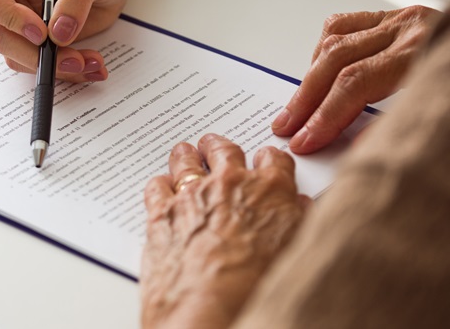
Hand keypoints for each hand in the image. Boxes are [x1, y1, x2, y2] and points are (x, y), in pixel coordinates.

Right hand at [0, 0, 151, 81]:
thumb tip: (58, 32)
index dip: (7, 18)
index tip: (41, 33)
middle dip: (34, 54)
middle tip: (73, 59)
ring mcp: (20, 20)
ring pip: (18, 56)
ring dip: (54, 67)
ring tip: (89, 61)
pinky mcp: (36, 40)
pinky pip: (39, 64)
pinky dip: (65, 71)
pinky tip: (90, 64)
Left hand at [141, 134, 307, 328]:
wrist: (211, 311)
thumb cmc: (258, 289)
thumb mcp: (297, 252)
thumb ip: (300, 222)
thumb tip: (301, 208)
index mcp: (269, 191)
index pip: (273, 159)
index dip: (269, 160)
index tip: (266, 161)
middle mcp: (229, 184)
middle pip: (224, 150)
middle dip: (221, 147)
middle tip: (216, 147)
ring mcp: (191, 195)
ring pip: (186, 161)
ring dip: (186, 156)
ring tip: (185, 153)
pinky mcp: (161, 213)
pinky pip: (156, 186)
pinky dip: (159, 185)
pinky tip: (161, 188)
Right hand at [272, 6, 442, 153]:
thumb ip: (408, 127)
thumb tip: (363, 147)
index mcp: (427, 53)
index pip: (357, 84)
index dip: (325, 117)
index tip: (305, 142)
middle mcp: (412, 30)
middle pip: (337, 63)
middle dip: (306, 100)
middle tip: (287, 128)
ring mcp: (403, 19)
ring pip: (335, 40)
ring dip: (309, 76)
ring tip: (295, 107)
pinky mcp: (398, 16)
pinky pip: (346, 23)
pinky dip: (324, 48)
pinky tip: (317, 71)